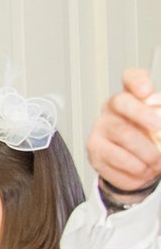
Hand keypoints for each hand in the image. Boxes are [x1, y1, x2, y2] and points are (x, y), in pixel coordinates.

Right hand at [87, 68, 160, 194]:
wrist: (133, 163)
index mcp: (132, 95)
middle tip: (159, 129)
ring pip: (123, 135)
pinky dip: (136, 170)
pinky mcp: (95, 152)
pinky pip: (117, 161)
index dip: (138, 81)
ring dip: (147, 153)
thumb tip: (160, 115)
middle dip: (144, 115)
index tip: (147, 91)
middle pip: (122, 103)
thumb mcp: (159, 122)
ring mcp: (100, 130)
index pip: (131, 78)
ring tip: (157, 163)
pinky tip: (143, 171)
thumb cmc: (148, 137)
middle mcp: (111, 109)